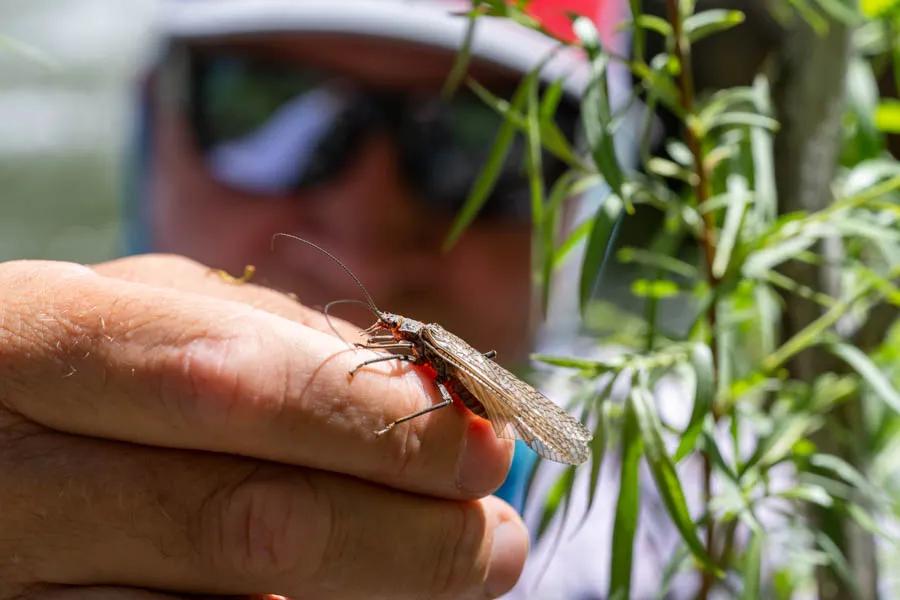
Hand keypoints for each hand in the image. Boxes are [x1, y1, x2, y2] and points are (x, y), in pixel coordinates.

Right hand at [0, 255, 526, 598]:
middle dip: (402, 537)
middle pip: (244, 521)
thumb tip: (418, 387)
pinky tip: (344, 597)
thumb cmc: (52, 362)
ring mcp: (11, 574)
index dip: (374, 425)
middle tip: (499, 541)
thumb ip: (259, 333)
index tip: (484, 448)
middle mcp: (11, 472)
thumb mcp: (132, 313)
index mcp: (37, 341)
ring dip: (367, 591)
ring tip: (456, 570)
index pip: (231, 385)